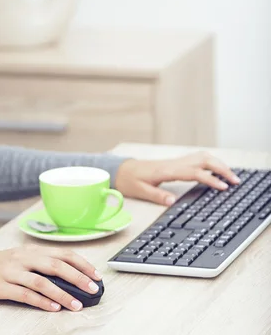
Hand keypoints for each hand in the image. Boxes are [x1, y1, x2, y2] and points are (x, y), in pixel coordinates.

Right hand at [0, 245, 101, 311]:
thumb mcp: (20, 259)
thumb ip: (40, 265)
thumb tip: (68, 276)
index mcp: (30, 250)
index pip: (61, 253)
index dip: (80, 263)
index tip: (95, 274)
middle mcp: (23, 258)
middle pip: (55, 264)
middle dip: (77, 276)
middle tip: (92, 288)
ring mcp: (11, 271)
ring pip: (41, 280)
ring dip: (61, 293)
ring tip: (75, 304)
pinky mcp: (0, 286)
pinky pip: (23, 294)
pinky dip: (40, 301)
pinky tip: (52, 308)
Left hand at [115, 151, 239, 206]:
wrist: (123, 169)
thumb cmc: (130, 180)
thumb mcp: (140, 191)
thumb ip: (156, 195)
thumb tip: (172, 201)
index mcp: (167, 171)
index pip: (194, 172)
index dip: (210, 179)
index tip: (223, 187)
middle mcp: (174, 163)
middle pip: (203, 160)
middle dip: (221, 168)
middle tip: (235, 181)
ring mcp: (176, 161)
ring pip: (202, 157)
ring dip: (218, 164)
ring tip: (231, 176)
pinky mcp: (176, 163)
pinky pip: (197, 159)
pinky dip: (211, 163)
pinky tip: (217, 171)